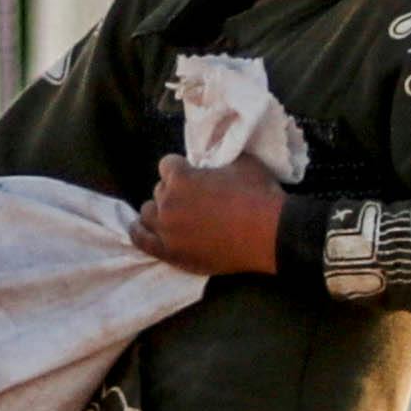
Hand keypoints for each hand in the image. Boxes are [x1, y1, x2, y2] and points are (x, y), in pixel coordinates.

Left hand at [141, 157, 285, 278]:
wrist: (270, 234)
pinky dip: (140, 232)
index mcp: (181, 179)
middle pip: (159, 190)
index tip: (194, 174)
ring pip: (148, 214)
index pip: (167, 165)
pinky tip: (142, 228)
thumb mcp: (241, 161)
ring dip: (159, 210)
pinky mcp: (171, 253)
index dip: (182, 168)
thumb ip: (219, 156)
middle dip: (174, 190)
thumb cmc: (258, 194)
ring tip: (176, 214)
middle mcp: (168, 203)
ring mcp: (167, 231)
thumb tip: (213, 157)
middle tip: (194, 198)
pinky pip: (143, 241)